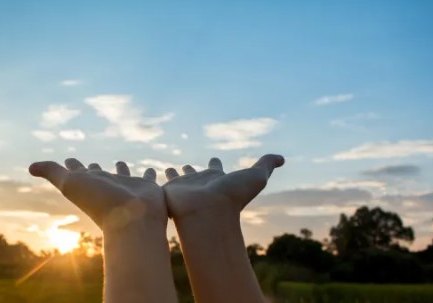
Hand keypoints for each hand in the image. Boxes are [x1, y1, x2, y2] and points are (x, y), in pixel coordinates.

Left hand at [29, 158, 165, 229]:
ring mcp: (127, 188)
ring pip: (124, 175)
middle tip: (92, 163)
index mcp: (90, 184)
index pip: (78, 173)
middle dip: (95, 169)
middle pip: (100, 175)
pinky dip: (150, 174)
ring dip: (122, 169)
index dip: (72, 166)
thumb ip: (53, 173)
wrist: (133, 219)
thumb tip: (30, 167)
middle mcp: (108, 186)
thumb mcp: (71, 184)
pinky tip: (154, 170)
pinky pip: (149, 178)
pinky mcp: (147, 188)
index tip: (68, 159)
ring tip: (121, 162)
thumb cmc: (100, 202)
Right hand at [162, 154, 283, 302]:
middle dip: (190, 170)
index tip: (214, 158)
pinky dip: (155, 179)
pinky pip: (160, 183)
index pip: (216, 168)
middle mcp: (200, 184)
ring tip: (166, 169)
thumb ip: (266, 164)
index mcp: (217, 179)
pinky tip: (149, 176)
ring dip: (172, 174)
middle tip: (184, 165)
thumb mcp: (256, 176)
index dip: (215, 163)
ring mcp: (184, 188)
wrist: (209, 213)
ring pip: (177, 179)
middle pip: (195, 174)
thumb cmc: (233, 197)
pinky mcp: (169, 193)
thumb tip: (282, 158)